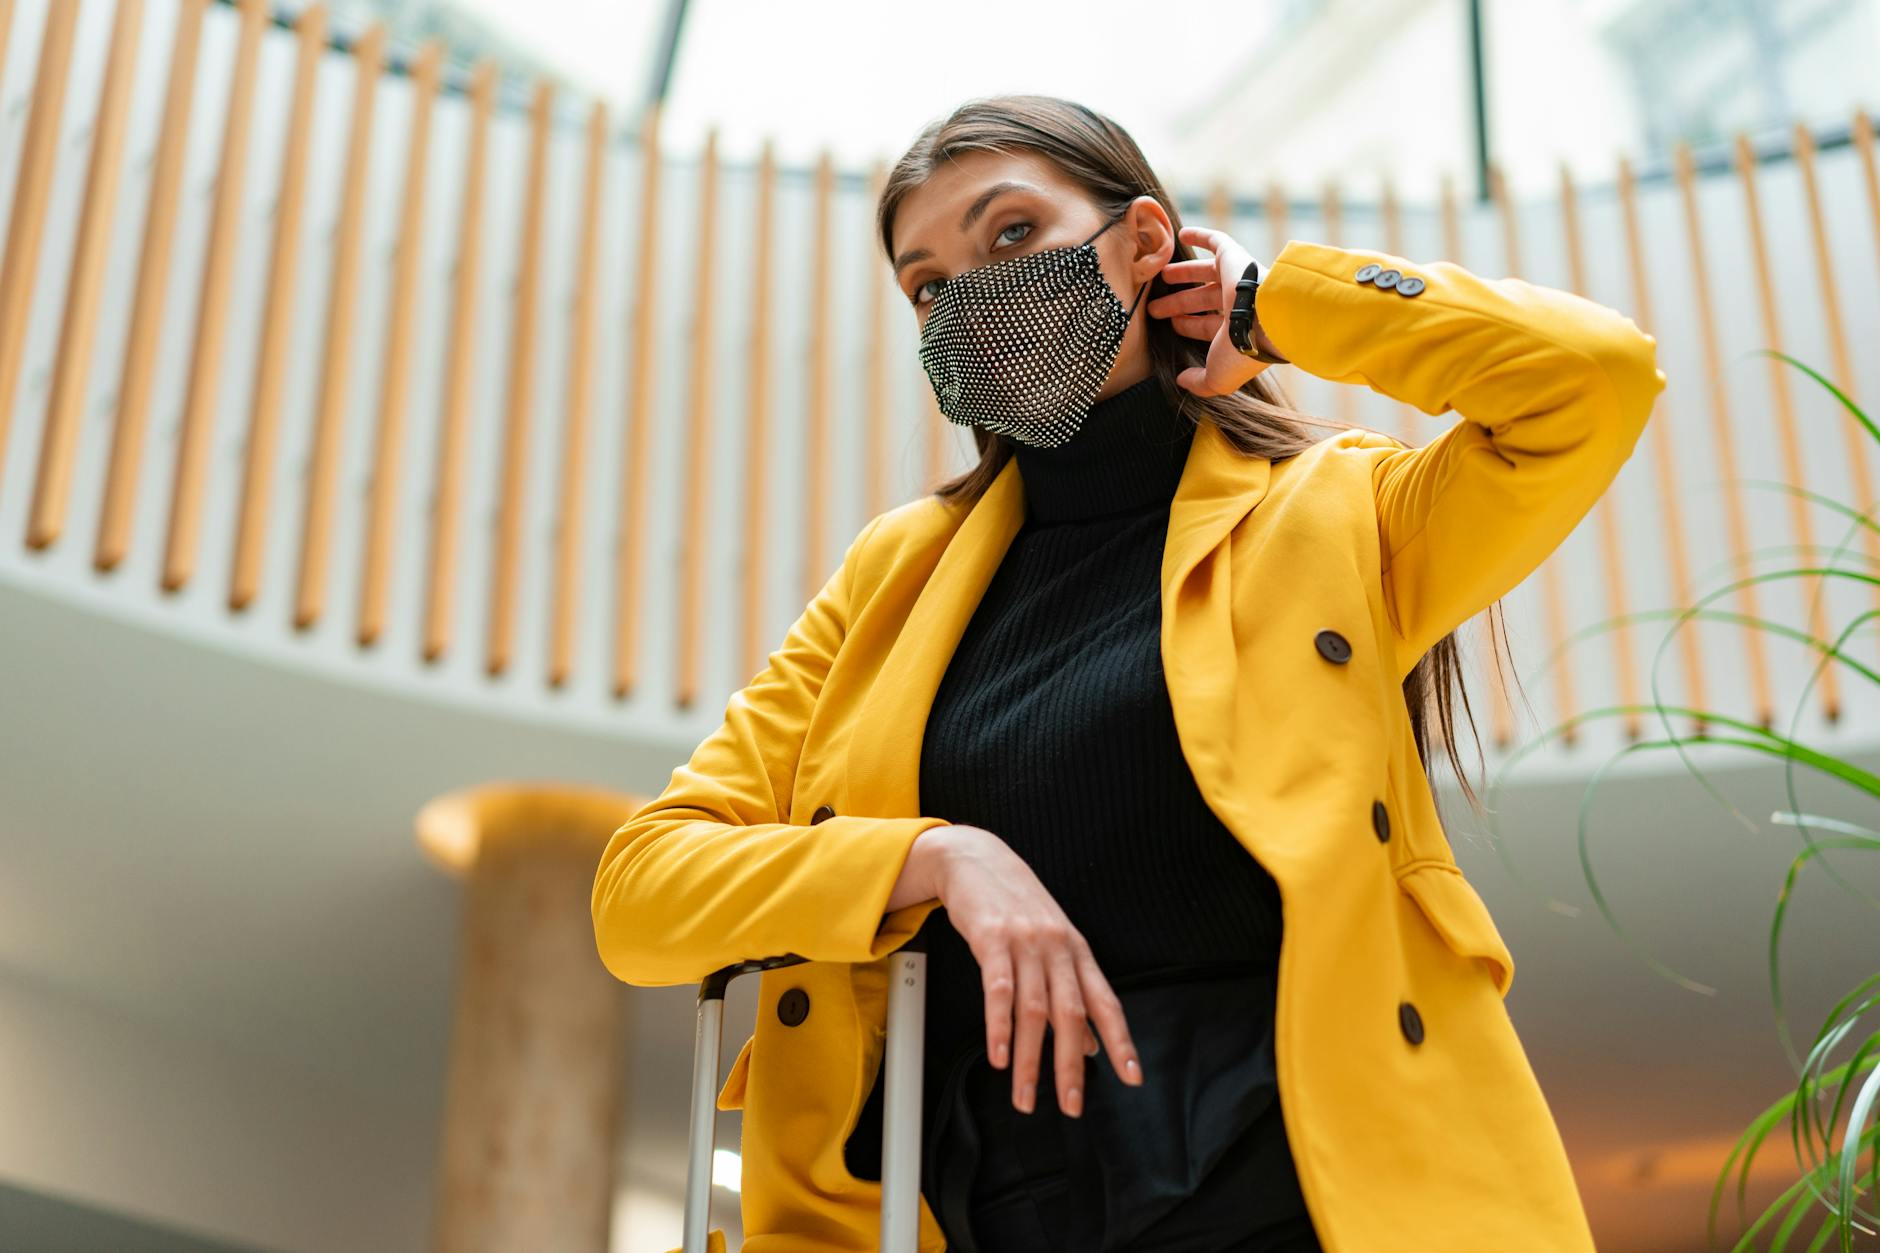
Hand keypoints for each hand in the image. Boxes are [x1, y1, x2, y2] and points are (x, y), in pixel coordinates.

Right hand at [914, 824, 1143, 1116]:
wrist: (976, 859)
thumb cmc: (1015, 905)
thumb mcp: (1053, 945)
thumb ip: (1072, 992)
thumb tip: (1092, 1043)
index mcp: (1077, 952)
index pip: (1106, 1002)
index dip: (1121, 1040)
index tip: (1132, 1077)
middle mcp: (1057, 948)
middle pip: (1071, 1014)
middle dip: (1071, 1065)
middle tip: (1071, 1105)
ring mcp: (1025, 943)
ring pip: (1033, 1010)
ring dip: (1029, 1060)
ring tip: (1025, 1097)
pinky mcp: (992, 939)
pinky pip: (997, 990)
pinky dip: (998, 1027)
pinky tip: (997, 1056)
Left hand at [1148, 224, 1285, 396]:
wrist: (1266, 319)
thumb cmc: (1242, 351)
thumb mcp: (1216, 378)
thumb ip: (1199, 382)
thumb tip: (1182, 380)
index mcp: (1235, 331)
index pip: (1207, 326)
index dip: (1188, 326)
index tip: (1169, 324)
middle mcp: (1237, 304)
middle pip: (1201, 300)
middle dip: (1178, 304)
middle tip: (1154, 307)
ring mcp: (1236, 279)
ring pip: (1204, 274)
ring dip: (1184, 274)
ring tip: (1162, 274)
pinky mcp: (1235, 257)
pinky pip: (1216, 240)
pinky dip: (1200, 235)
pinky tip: (1181, 233)